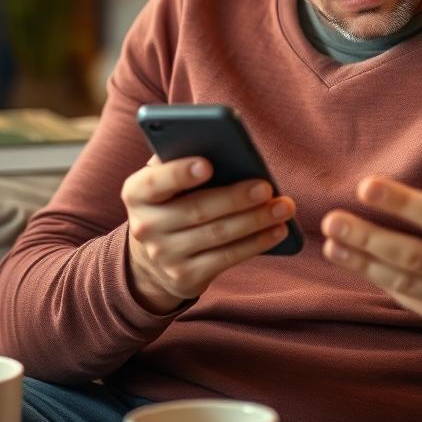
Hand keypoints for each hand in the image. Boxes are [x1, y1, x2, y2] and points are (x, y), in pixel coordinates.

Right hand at [121, 155, 295, 313]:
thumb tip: (228, 145)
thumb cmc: (173, 200)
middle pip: (197, 210)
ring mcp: (164, 255)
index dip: (179, 173)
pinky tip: (278, 231)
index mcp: (137, 192)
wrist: (154, 256)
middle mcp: (145, 226)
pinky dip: (256, 243)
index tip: (207, 164)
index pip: (153, 182)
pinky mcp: (185, 277)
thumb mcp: (168, 179)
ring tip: (284, 207)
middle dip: (235, 198)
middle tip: (266, 187)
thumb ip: (185, 157)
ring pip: (217, 235)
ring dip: (255, 220)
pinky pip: (227, 259)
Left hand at [321, 147, 421, 363]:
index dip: (402, 203)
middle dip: (368, 237)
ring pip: (404, 280)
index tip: (366, 186)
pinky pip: (407, 297)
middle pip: (415, 255)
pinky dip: (376, 277)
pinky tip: (351, 259)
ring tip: (331, 241)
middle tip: (331, 220)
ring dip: (362, 261)